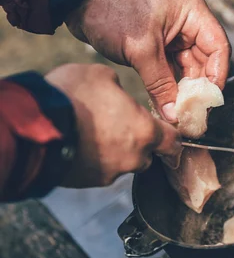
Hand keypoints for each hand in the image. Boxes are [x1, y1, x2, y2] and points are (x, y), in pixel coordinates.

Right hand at [46, 64, 180, 187]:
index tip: (166, 131)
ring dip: (116, 152)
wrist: (38, 129)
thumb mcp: (100, 75)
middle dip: (139, 143)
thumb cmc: (74, 97)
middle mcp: (134, 157)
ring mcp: (112, 173)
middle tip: (121, 126)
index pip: (173, 141)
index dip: (170, 135)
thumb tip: (118, 93)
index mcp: (145, 131)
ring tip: (95, 135)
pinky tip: (80, 144)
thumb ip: (119, 88)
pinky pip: (100, 171)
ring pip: (123, 164)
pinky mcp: (90, 182)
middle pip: (147, 154)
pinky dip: (95, 161)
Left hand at [66, 0, 230, 121]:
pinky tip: (167, 109)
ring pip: (188, 72)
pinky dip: (169, 91)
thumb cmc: (112, 12)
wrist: (78, 2)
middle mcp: (188, 24)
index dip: (217, 76)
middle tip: (194, 117)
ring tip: (180, 117)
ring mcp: (173, 37)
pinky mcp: (158, 49)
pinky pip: (171, 74)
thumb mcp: (140, 49)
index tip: (209, 102)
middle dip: (199, 90)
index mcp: (192, 12)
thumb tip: (175, 116)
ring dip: (184, 94)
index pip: (219, 47)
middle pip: (205, 63)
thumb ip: (160, 84)